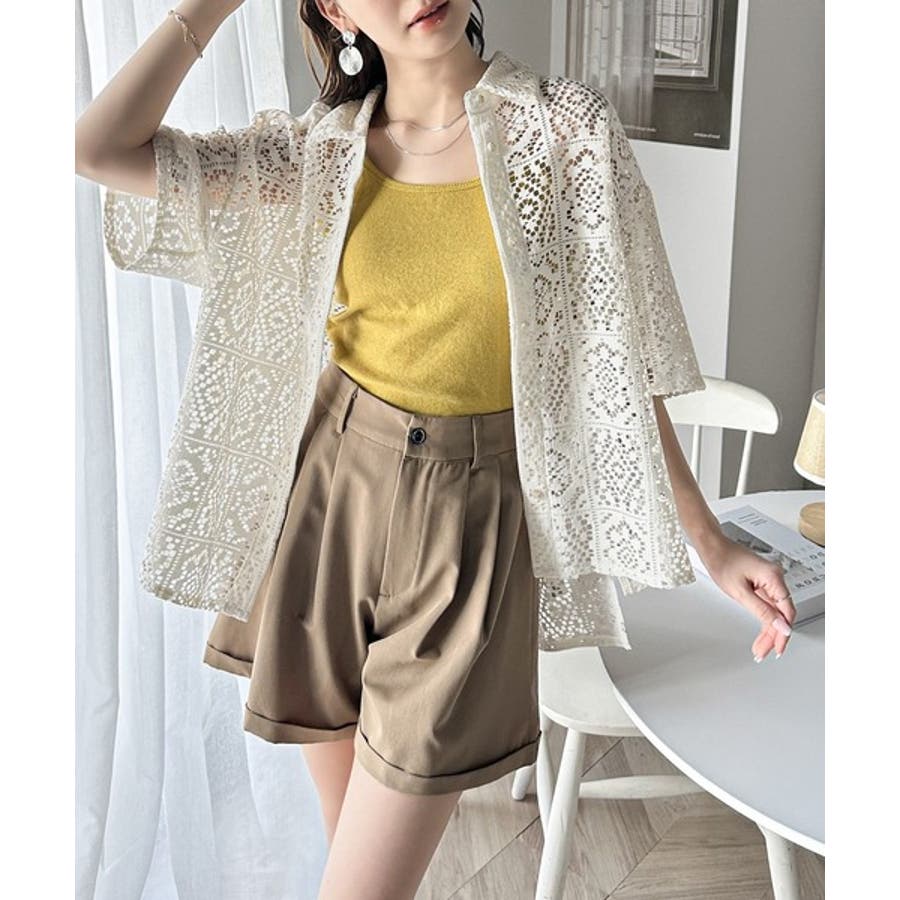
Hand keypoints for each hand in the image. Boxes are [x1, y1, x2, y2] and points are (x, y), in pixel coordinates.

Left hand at [697, 533, 795, 660]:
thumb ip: (762, 611)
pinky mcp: (763, 583)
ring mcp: (770, 581)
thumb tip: (781, 626)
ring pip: (775, 612)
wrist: (712, 547)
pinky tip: (761, 633)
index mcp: (774, 577)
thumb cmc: (722, 562)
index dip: (784, 632)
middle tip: (765, 652)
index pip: (787, 611)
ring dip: (769, 630)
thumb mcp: (740, 592)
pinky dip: (765, 619)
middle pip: (781, 614)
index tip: (778, 647)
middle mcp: (775, 578)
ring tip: (760, 648)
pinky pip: (768, 605)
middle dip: (774, 635)